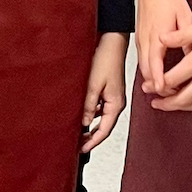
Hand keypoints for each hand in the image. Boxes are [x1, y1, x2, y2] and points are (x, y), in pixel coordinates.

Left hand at [80, 34, 127, 151]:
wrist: (111, 42)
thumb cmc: (106, 59)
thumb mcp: (93, 84)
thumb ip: (88, 104)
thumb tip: (83, 122)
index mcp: (116, 104)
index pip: (104, 130)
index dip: (93, 141)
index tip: (82, 149)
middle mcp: (115, 103)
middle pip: (103, 126)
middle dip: (90, 136)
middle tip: (76, 145)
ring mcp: (112, 97)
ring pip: (100, 117)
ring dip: (88, 125)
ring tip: (75, 132)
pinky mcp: (107, 90)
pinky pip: (98, 107)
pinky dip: (89, 113)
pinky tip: (79, 114)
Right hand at [135, 0, 191, 93]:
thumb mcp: (185, 17)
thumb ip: (188, 39)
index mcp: (157, 35)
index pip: (154, 63)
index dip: (159, 80)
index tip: (166, 90)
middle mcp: (146, 40)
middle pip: (146, 70)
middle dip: (156, 85)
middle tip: (171, 96)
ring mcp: (141, 39)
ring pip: (143, 66)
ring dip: (152, 79)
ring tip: (167, 90)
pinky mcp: (141, 38)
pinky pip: (142, 60)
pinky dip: (150, 71)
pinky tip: (160, 76)